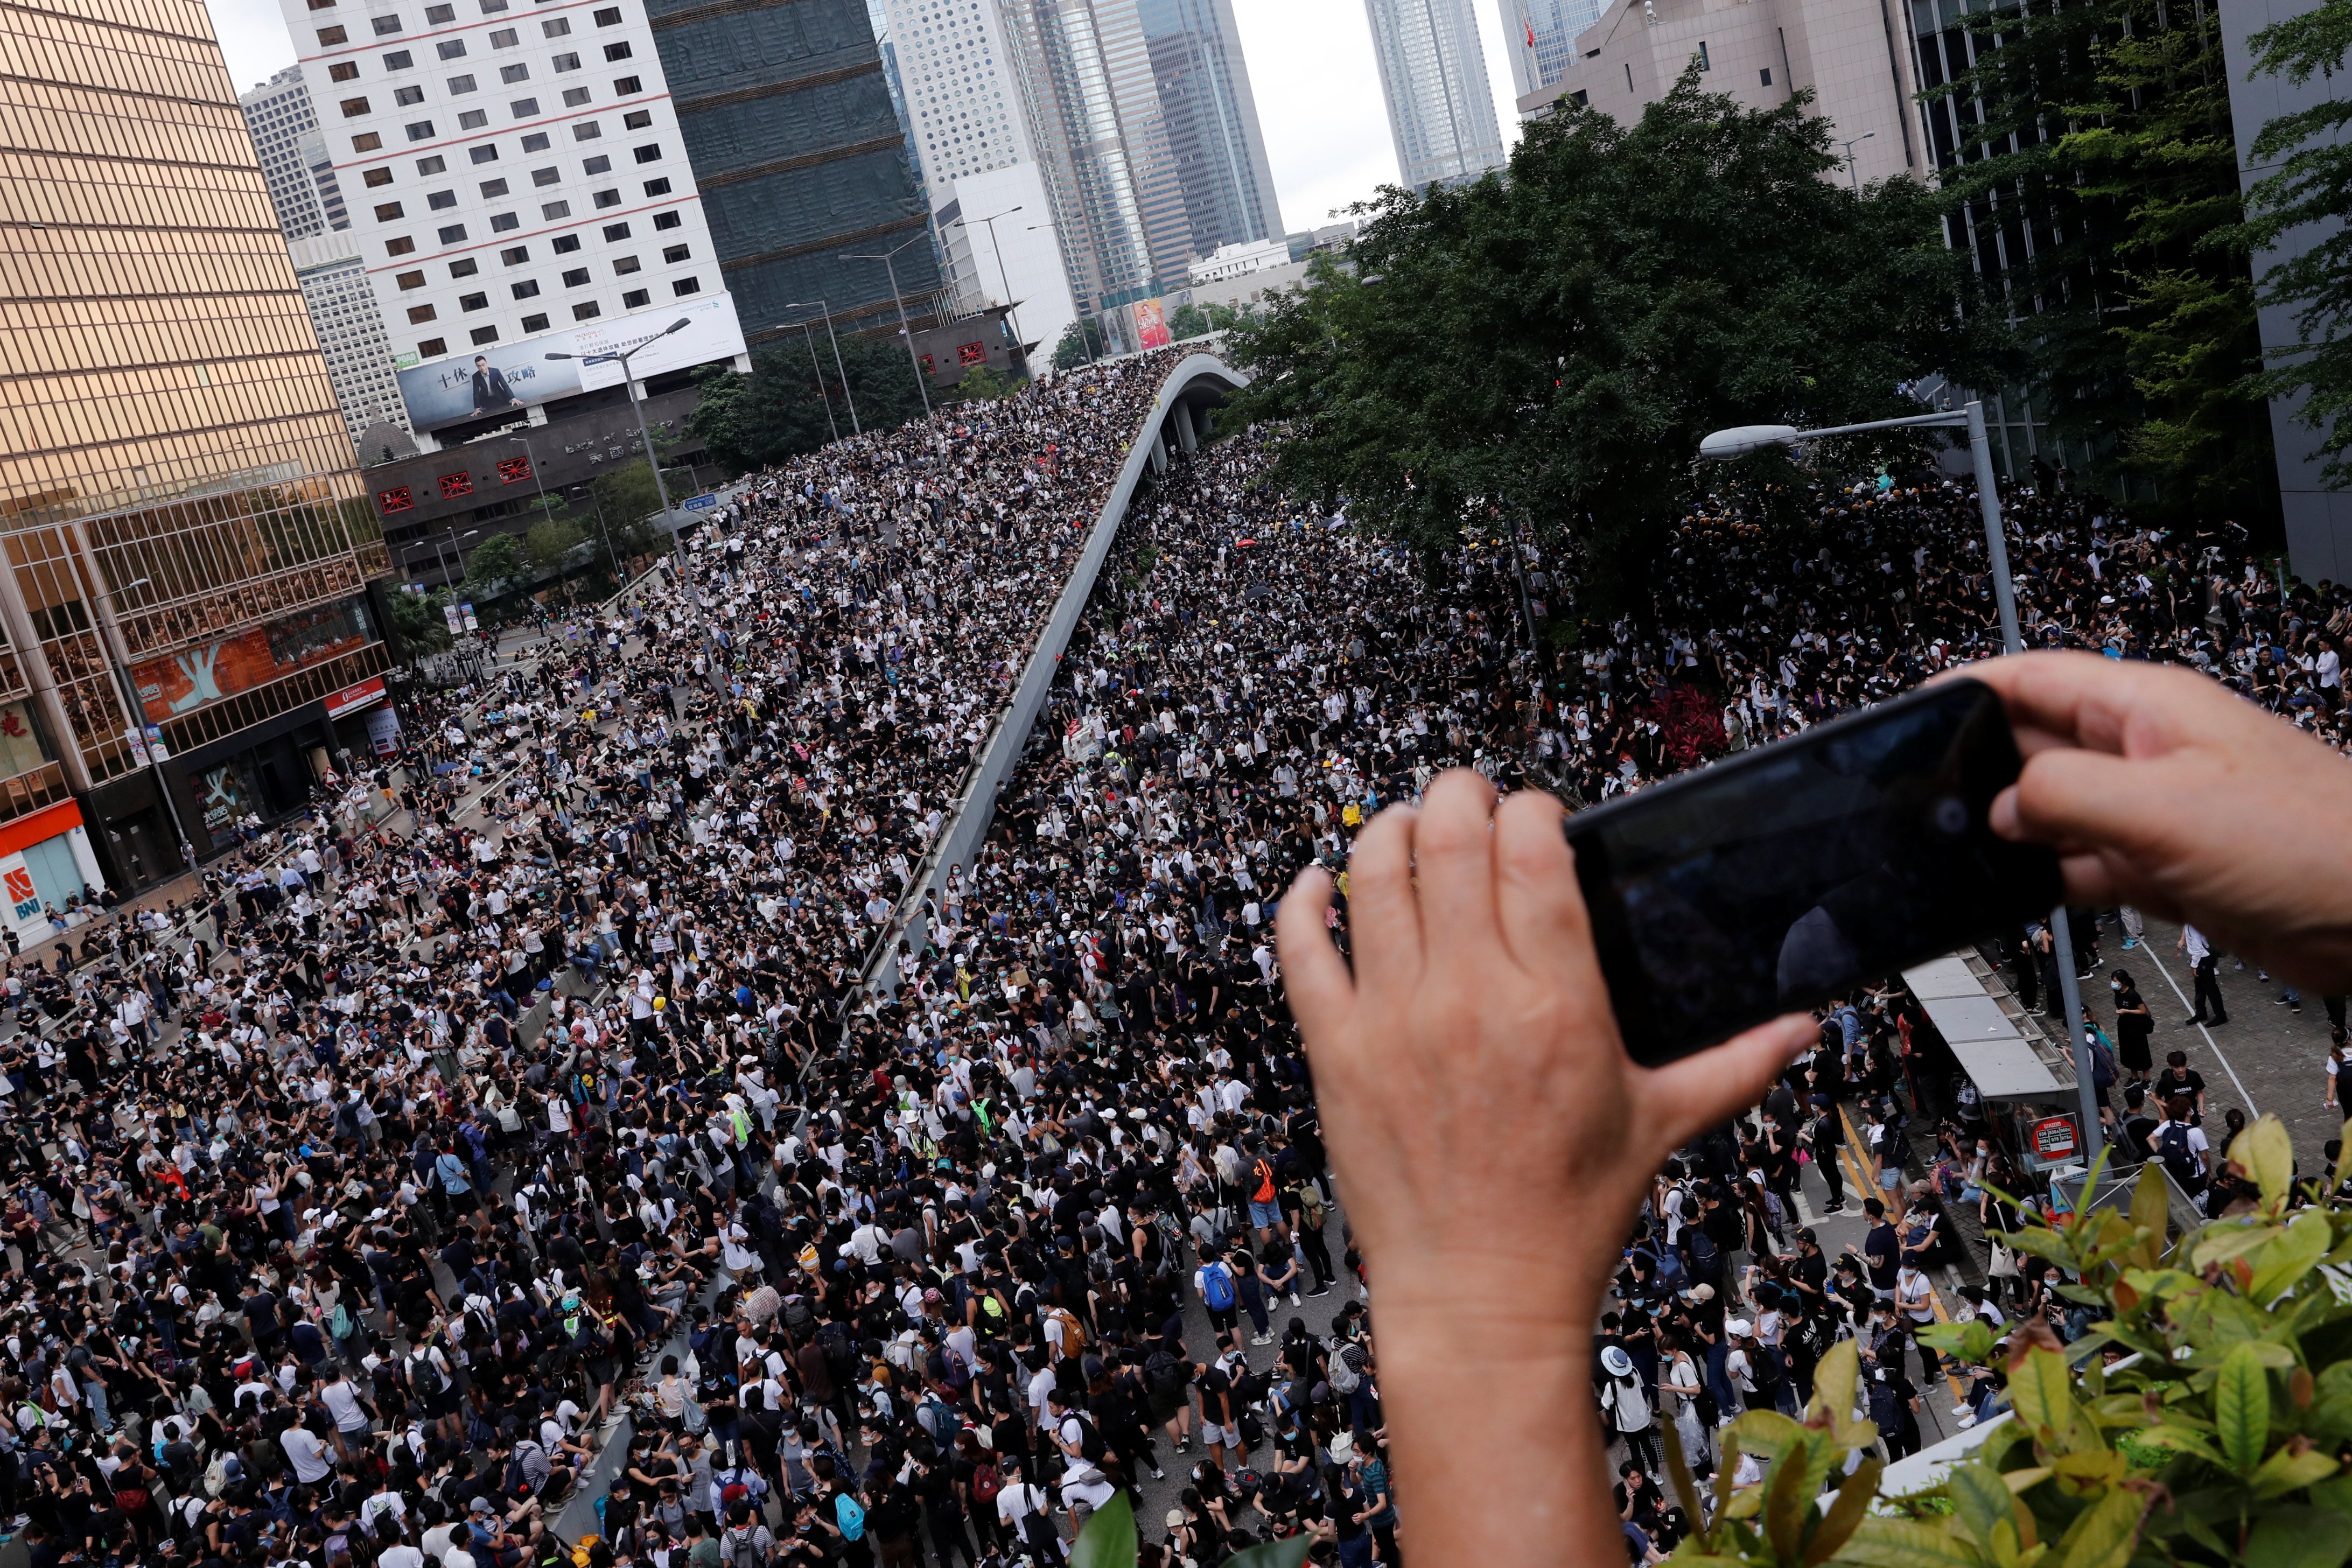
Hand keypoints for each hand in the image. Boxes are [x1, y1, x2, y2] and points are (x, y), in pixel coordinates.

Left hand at [1278, 771, 1812, 1308]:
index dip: (1532, 810)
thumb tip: (1805, 1023)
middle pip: (1448, 838)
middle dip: (1460, 798)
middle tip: (1471, 806)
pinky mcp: (1336, 1051)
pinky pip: (1302, 949)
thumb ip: (1737, 1063)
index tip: (1538, 819)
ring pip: (1371, 874)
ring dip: (1388, 831)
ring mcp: (1393, 1021)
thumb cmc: (1570, 1213)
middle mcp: (1471, 998)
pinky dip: (1304, 903)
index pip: (1534, 852)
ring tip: (1408, 831)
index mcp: (1557, 1004)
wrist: (1482, 1295)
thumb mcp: (1664, 1126)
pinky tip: (1319, 886)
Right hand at [1960, 652, 2351, 988]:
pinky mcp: (2165, 868)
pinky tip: (2021, 893)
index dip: (1968, 689)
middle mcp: (2145, 753)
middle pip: (2034, 746)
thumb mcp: (2164, 808)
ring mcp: (2156, 811)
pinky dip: (2049, 878)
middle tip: (1930, 803)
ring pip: (2054, 812)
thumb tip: (1999, 807)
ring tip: (1964, 854)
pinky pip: (2084, 864)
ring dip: (2014, 834)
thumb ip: (2065, 797)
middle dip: (1981, 771)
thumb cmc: (2312, 842)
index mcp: (2146, 708)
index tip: (1913, 711)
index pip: (2033, 677)